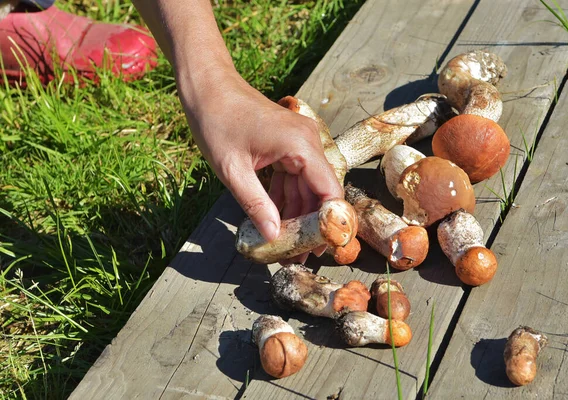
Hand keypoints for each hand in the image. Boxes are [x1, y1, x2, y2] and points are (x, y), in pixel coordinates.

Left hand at [179, 71, 342, 260]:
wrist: (207, 86)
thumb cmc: (217, 122)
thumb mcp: (232, 170)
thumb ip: (256, 205)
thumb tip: (273, 236)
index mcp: (300, 146)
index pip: (329, 191)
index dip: (329, 223)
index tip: (320, 249)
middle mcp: (308, 142)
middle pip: (320, 192)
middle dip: (310, 224)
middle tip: (298, 255)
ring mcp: (299, 142)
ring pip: (307, 187)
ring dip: (297, 214)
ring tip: (285, 244)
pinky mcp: (289, 144)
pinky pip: (294, 177)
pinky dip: (285, 198)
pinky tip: (274, 218)